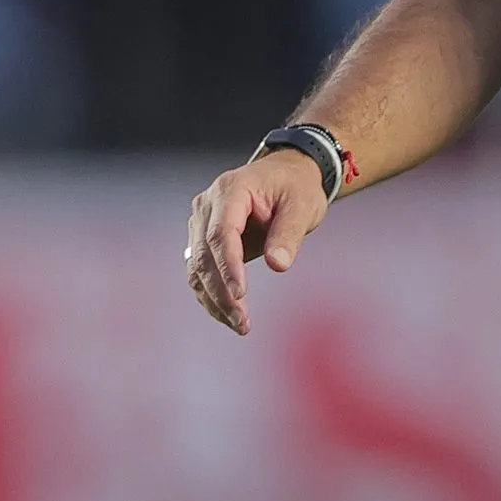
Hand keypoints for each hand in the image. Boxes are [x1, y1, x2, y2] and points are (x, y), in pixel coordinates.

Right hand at [181, 147, 333, 335]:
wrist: (286, 175)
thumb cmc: (295, 188)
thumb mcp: (303, 206)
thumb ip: (288, 234)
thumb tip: (278, 265)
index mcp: (230, 190)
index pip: (221, 233)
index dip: (228, 266)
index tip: (240, 295)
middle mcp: (207, 205)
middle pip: (204, 255)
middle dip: (221, 292)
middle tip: (243, 322)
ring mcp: (200, 222)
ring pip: (197, 268)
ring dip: (214, 300)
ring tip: (241, 325)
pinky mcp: (202, 240)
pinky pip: (200, 272)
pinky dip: (212, 296)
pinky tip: (230, 316)